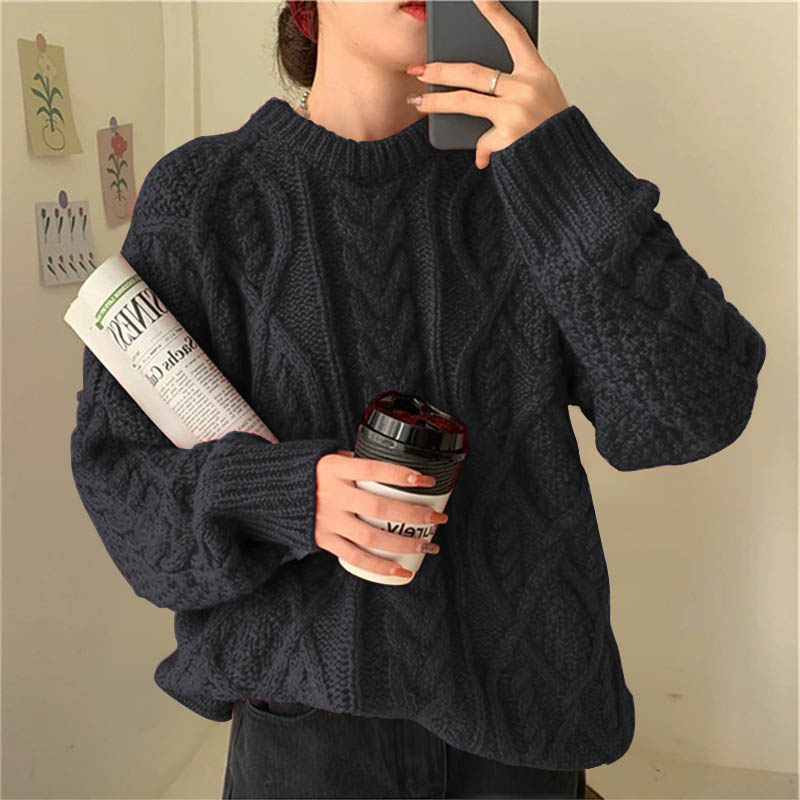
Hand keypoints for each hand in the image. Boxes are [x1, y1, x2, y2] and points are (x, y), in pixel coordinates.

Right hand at [314, 449, 446, 577]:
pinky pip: (355, 557)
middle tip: (438, 518)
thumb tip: (398, 470)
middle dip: (413, 514)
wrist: (272, 490)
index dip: (402, 475)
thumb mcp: (332, 458)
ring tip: (428, 545)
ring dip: (404, 543)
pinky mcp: (323, 539)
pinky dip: (380, 566)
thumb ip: (360, 463)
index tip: (427, 480)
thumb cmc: (314, 472)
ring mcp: (326, 519)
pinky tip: (402, 570)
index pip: (374, 469)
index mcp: (335, 468)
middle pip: (378, 507)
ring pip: (371, 536)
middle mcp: (331, 494)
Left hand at [405, 0, 568, 168]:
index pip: (514, 34)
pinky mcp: (508, 137)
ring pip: (464, 101)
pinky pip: (482, 142)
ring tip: (418, 103)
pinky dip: (481, 152)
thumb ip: (515, 88)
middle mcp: (526, 88)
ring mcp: (516, 112)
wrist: (570, 163)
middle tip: (419, 68)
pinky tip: (481, 159)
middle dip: (440, 69)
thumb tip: (479, 94)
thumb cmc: (555, 130)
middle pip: (473, 71)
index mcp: (537, 72)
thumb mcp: (543, 98)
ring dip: (436, 103)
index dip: (495, 13)